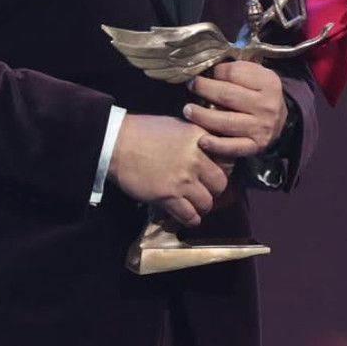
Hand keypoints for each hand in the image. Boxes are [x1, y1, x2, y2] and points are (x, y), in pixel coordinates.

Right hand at [108, 114, 229, 226]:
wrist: (118, 143)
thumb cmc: (145, 130)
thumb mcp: (179, 126)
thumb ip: (197, 138)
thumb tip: (209, 150)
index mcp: (200, 137)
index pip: (228, 159)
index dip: (223, 169)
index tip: (214, 173)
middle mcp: (196, 158)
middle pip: (220, 183)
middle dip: (214, 190)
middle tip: (205, 190)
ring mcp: (183, 179)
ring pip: (207, 202)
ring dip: (202, 206)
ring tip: (195, 205)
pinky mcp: (168, 196)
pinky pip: (189, 215)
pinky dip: (191, 219)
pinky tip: (188, 217)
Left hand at [185, 62, 287, 160]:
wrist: (279, 122)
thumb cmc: (260, 94)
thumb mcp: (257, 75)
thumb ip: (238, 69)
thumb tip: (209, 64)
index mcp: (268, 82)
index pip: (234, 73)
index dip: (216, 71)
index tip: (205, 72)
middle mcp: (267, 105)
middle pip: (227, 95)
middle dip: (204, 89)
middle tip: (190, 86)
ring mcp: (261, 127)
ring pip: (226, 122)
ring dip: (202, 116)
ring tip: (188, 110)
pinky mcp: (255, 146)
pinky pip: (232, 147)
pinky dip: (215, 145)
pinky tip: (201, 140)